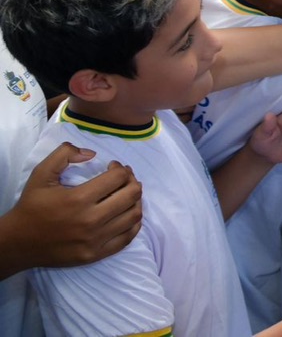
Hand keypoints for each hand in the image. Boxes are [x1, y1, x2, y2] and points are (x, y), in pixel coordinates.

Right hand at [0, 143, 141, 275]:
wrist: (18, 243)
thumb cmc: (32, 206)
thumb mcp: (41, 174)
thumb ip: (64, 154)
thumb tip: (92, 153)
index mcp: (78, 199)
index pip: (118, 177)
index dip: (120, 167)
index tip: (113, 166)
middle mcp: (90, 221)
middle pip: (131, 195)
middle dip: (132, 181)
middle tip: (125, 178)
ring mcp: (95, 240)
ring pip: (134, 216)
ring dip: (136, 200)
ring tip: (127, 194)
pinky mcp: (96, 255)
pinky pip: (127, 238)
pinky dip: (134, 223)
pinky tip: (128, 214)